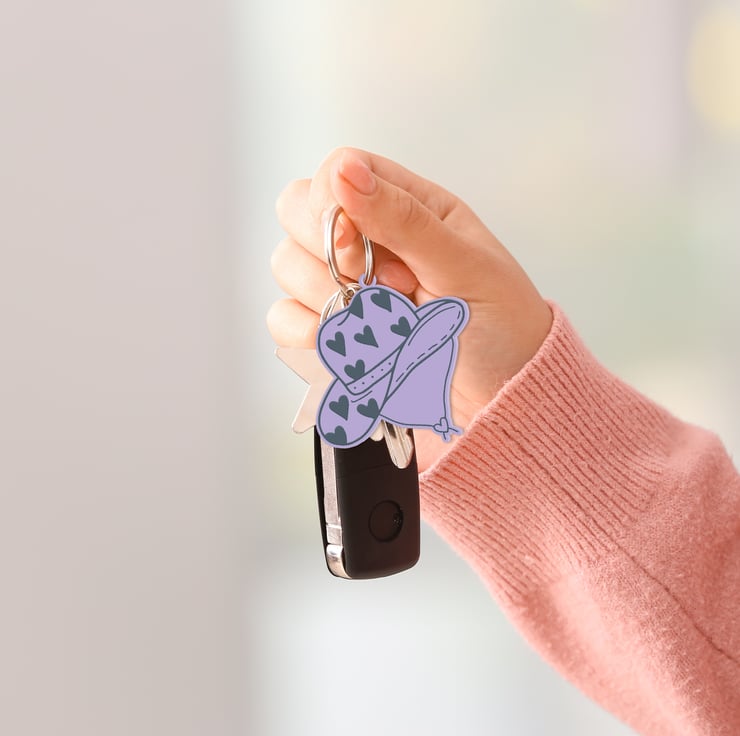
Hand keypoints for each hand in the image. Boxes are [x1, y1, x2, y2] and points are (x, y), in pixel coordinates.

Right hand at [268, 148, 551, 471]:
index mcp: (408, 206)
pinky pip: (285, 318)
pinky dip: (309, 333)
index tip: (355, 245)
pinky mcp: (334, 329)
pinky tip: (354, 344)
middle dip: (329, 253)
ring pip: (287, 265)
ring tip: (388, 322)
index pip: (338, 171)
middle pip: (298, 211)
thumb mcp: (464, 266)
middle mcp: (370, 238)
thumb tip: (346, 172)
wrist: (503, 396)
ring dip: (332, 299)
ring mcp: (347, 283)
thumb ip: (403, 219)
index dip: (332, 203)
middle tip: (384, 286)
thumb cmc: (503, 327)